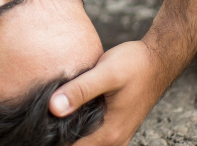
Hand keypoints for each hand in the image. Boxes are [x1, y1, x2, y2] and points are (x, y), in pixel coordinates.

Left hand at [49, 41, 171, 145]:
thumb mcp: (105, 73)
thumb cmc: (135, 64)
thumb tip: (53, 107)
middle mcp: (113, 140)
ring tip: (52, 116)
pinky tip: (68, 112)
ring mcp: (116, 134)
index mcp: (109, 133)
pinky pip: (93, 135)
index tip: (37, 127)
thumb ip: (80, 90)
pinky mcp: (116, 126)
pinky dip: (79, 128)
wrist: (159, 59)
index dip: (52, 140)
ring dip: (69, 134)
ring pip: (85, 143)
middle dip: (59, 137)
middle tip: (40, 121)